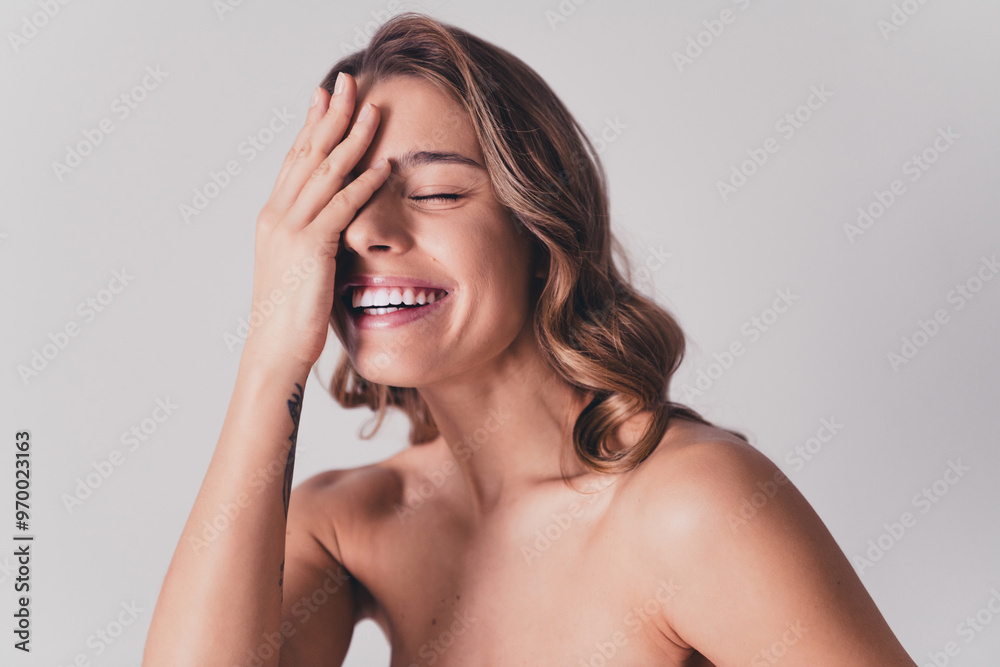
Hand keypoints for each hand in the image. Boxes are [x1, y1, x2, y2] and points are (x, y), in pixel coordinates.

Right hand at [243, 72, 388, 369]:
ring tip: (373, 111)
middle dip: (330, 116)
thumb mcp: (299, 267)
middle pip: (307, 153)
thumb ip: (313, 239)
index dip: (312, 126)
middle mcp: (277, 215)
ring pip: (324, 172)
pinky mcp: (311, 249)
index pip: (295, 160)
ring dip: (351, 138)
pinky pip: (342, 207)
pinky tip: (384, 166)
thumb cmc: (290, 317)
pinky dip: (364, 184)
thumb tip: (333, 226)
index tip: (326, 96)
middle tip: (348, 82)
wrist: (275, 351)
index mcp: (273, 217)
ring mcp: (291, 230)